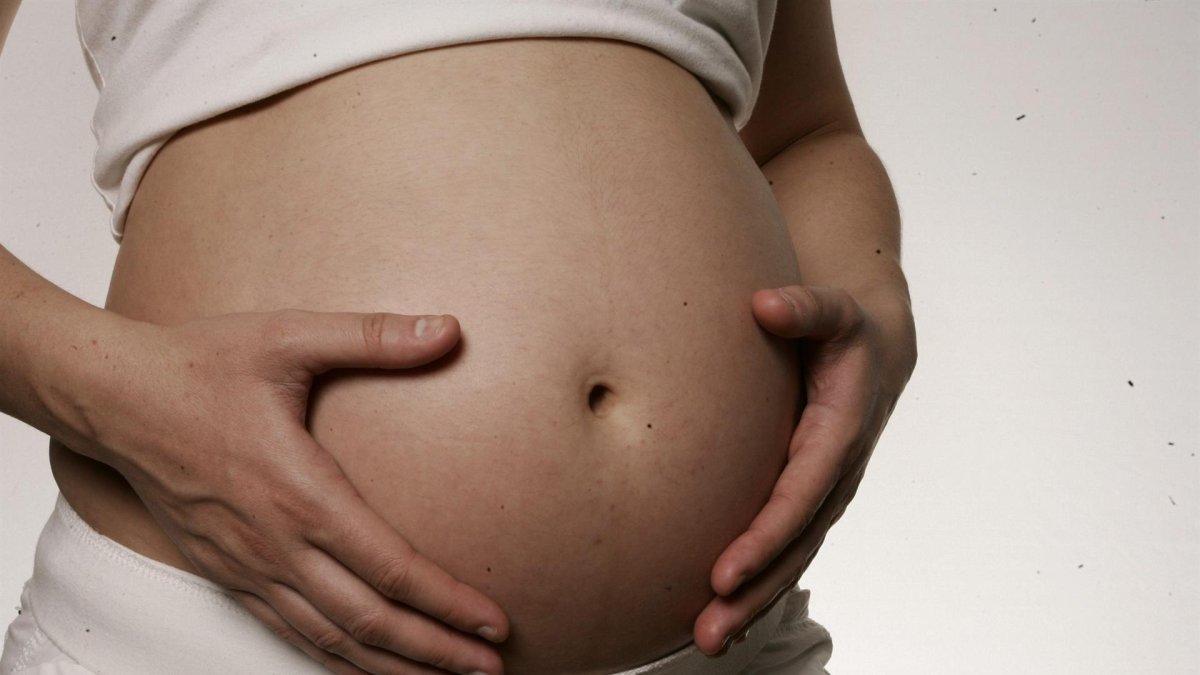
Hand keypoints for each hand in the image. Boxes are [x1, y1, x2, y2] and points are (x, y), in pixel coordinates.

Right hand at [84, 309, 507, 674]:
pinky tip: (367, 668)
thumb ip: (372, 337)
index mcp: (300, 492)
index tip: (495, 622)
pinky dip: (336, 659)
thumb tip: (450, 329)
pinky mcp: (227, 574)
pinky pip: (289, 633)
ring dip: (391, 668)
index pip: (390, 568)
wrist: (113, 398)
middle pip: (369, 621)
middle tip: (490, 669)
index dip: (447, 602)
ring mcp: (247, 567)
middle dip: (435, 651)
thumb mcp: (289, 336)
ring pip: (329, 639)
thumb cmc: (202, 364)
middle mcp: (275, 544)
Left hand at [693, 284, 916, 653]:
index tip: (721, 572)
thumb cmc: (845, 328)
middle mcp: (833, 477)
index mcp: (838, 435)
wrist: (876, 351)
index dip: (763, 538)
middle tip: (708, 633)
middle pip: (792, 547)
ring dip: (751, 604)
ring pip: (788, 560)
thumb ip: (804, 308)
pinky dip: (757, 586)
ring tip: (707, 641)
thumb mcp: (833, 310)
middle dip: (753, 594)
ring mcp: (823, 495)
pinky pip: (783, 551)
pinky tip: (722, 616)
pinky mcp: (807, 500)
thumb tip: (766, 303)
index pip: (797, 497)